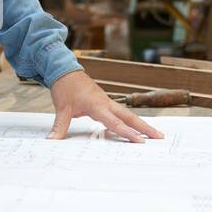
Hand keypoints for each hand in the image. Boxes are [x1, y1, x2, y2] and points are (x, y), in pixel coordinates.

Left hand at [48, 69, 164, 142]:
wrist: (64, 70)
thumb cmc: (65, 87)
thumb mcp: (61, 109)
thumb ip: (59, 126)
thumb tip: (52, 140)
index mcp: (97, 105)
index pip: (115, 122)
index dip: (127, 133)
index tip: (140, 141)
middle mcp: (106, 103)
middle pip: (129, 117)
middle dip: (145, 127)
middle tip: (159, 136)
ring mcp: (106, 102)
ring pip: (127, 114)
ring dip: (140, 124)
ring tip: (153, 134)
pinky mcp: (104, 102)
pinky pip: (120, 113)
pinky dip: (129, 121)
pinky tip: (133, 129)